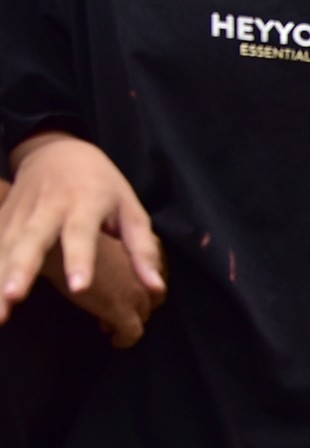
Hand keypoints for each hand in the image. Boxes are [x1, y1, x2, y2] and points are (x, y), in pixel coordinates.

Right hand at [0, 134, 164, 325]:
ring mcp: (21, 210)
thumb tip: (156, 288)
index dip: (79, 259)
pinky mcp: (3, 217)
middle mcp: (48, 205)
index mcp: (84, 201)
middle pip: (32, 238)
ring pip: (5, 244)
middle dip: (22, 268)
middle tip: (14, 297)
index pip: (80, 232)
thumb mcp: (130, 210)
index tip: (79, 286)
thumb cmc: (103, 186)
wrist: (56, 151)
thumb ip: (142, 250)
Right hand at [56, 241, 160, 346]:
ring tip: (108, 324)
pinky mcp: (121, 309)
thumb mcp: (100, 243)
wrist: (55, 248)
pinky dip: (125, 340)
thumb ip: (114, 257)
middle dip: (138, 307)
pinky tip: (114, 341)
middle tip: (118, 313)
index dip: (145, 288)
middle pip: (152, 299)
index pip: (157, 275)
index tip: (129, 294)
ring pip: (143, 316)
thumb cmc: (68, 241)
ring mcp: (134, 292)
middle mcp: (145, 273)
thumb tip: (111, 274)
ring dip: (129, 321)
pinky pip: (132, 333)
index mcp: (141, 253)